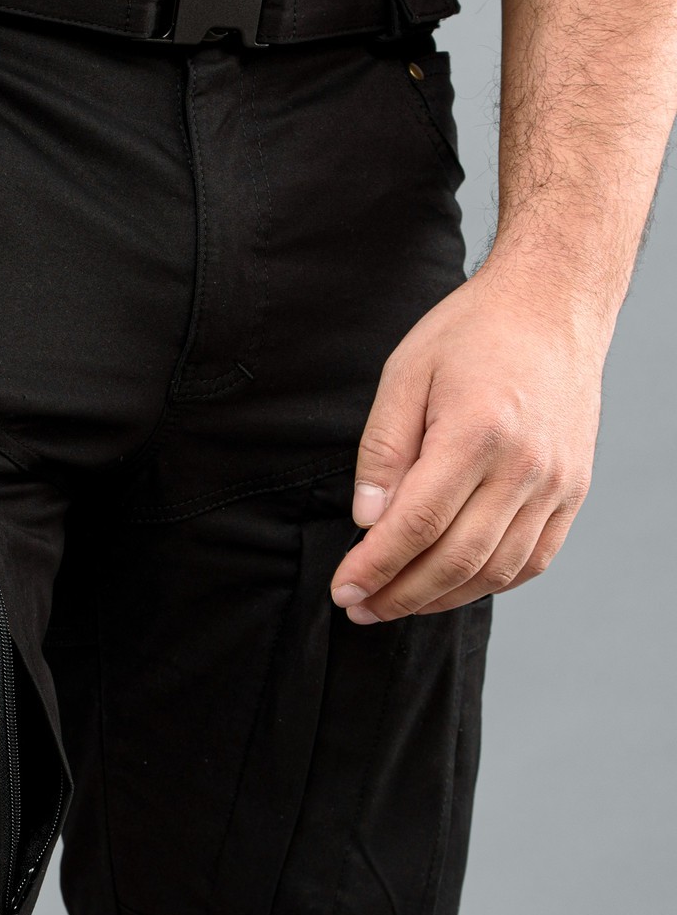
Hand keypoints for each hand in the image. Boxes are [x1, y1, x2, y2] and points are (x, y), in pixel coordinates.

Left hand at [329, 259, 610, 621]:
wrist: (552, 306)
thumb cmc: (471, 334)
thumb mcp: (404, 375)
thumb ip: (382, 451)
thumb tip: (367, 520)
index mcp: (477, 433)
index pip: (417, 525)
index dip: (375, 567)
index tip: (342, 589)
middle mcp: (525, 466)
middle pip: (456, 560)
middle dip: (399, 595)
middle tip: (358, 608)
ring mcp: (557, 483)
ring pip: (496, 571)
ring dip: (440, 599)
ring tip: (394, 603)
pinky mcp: (573, 491)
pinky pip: (532, 560)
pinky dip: (487, 583)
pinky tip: (447, 586)